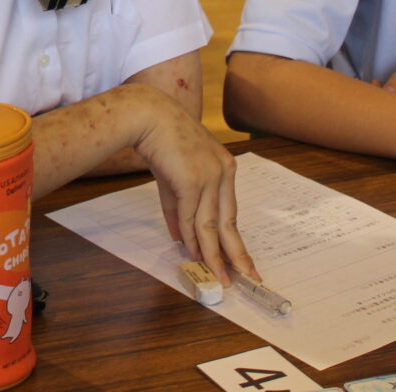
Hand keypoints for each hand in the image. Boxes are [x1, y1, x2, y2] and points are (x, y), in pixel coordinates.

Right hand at [131, 87, 257, 283]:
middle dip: (237, 253)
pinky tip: (192, 254)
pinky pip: (191, 218)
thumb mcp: (174, 177)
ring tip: (218, 277)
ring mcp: (209, 177)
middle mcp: (222, 173)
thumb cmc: (161, 140)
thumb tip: (181, 237)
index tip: (240, 258)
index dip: (232, 237)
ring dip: (212, 254)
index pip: (230, 211)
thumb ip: (179, 208)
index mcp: (224, 168)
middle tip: (247, 277)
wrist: (148, 117)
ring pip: (211, 225)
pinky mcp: (192, 181)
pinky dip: (191, 239)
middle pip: (229, 222)